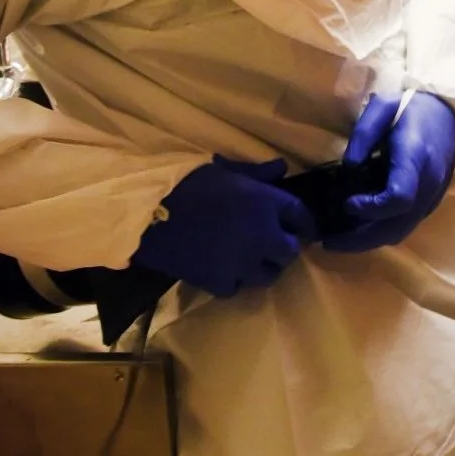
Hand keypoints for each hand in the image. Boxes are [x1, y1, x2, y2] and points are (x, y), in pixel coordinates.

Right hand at [136, 155, 315, 296]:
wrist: (151, 214)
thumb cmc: (188, 182)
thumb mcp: (225, 168)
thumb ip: (256, 172)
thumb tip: (281, 167)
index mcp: (266, 203)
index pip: (300, 215)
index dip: (303, 221)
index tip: (302, 225)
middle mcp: (262, 236)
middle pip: (290, 251)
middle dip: (285, 246)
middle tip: (275, 242)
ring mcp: (242, 263)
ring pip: (268, 275)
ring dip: (264, 267)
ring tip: (252, 259)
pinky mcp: (219, 282)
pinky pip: (237, 287)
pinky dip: (235, 280)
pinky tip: (226, 269)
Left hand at [324, 91, 454, 253]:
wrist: (449, 116)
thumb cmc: (412, 110)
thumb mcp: (383, 107)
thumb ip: (363, 134)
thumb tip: (347, 168)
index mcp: (415, 159)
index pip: (399, 198)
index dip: (371, 208)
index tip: (348, 202)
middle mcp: (428, 185)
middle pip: (396, 227)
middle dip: (361, 240)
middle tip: (329, 241)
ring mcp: (432, 198)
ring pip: (401, 233)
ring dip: (369, 242)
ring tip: (340, 241)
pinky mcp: (431, 204)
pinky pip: (406, 227)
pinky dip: (382, 234)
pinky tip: (361, 230)